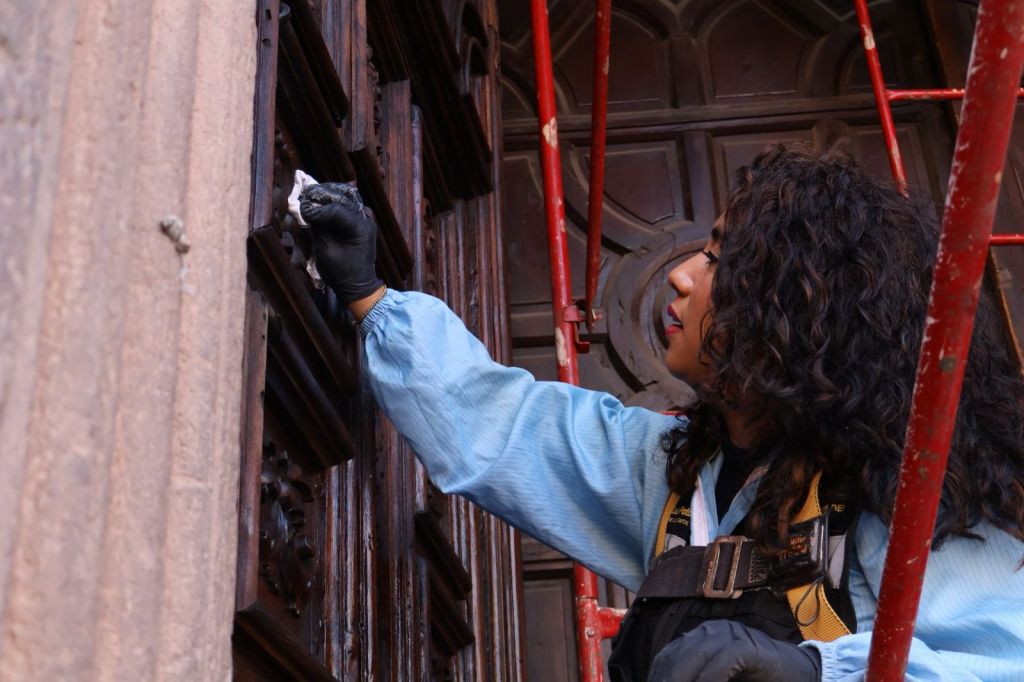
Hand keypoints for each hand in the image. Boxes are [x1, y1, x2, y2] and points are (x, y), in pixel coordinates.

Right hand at [298, 182, 382, 303]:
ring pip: (346, 195)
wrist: (358, 286)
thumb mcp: (326, 251)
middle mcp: (366, 218)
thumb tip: (307, 208)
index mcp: (360, 227)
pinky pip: (348, 204)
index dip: (316, 208)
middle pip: (342, 195)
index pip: (335, 209)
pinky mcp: (362, 221)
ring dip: (328, 194)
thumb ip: (318, 228)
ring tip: (312, 197)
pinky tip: (322, 202)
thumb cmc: (341, 273)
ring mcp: (366, 218)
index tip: (301, 210)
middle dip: (322, 195)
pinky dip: (335, 201)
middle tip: (305, 196)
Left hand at [647, 620, 820, 681]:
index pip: (668, 655)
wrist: (800, 677)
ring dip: (683, 680)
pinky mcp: (749, 646)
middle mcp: (713, 631)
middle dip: (668, 678)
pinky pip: (724, 661)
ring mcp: (732, 635)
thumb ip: (699, 678)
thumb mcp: (719, 681)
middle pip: (677, 655)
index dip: (658, 675)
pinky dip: (710, 679)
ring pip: (695, 655)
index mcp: (702, 638)